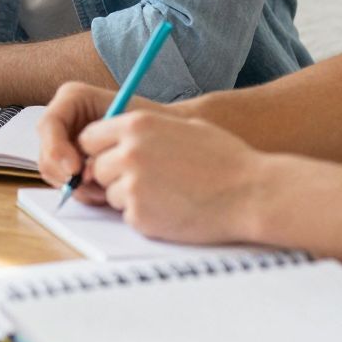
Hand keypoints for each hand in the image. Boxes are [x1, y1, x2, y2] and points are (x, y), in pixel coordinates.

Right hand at [36, 81, 167, 201]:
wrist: (167, 138)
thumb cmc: (155, 123)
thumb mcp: (132, 125)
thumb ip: (104, 141)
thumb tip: (84, 171)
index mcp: (73, 98)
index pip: (49, 124)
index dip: (56, 148)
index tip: (76, 169)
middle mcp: (64, 120)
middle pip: (45, 151)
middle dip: (65, 174)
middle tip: (92, 188)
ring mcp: (65, 143)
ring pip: (53, 172)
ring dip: (77, 186)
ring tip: (104, 190)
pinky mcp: (71, 164)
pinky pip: (64, 184)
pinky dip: (82, 192)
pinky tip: (103, 192)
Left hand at [81, 112, 277, 245]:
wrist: (252, 193)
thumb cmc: (225, 160)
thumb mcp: (183, 128)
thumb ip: (144, 133)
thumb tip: (117, 143)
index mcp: (137, 125)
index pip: (89, 137)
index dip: (100, 150)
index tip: (114, 158)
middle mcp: (129, 152)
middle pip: (95, 167)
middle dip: (114, 175)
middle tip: (149, 180)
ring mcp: (133, 185)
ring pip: (110, 193)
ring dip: (130, 197)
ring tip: (168, 193)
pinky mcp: (141, 216)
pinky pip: (128, 216)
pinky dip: (145, 216)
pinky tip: (173, 209)